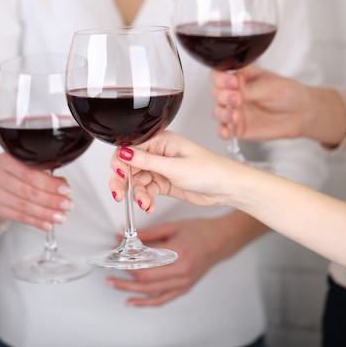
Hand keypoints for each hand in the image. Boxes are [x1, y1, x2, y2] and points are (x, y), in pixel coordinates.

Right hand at [0, 152, 73, 229]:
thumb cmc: (15, 172)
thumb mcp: (29, 166)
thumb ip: (45, 173)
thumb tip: (63, 185)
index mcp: (6, 159)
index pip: (30, 173)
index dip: (50, 184)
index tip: (66, 191)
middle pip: (27, 191)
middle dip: (51, 200)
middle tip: (67, 206)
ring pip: (23, 206)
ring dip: (45, 213)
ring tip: (60, 217)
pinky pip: (17, 217)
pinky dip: (35, 222)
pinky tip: (47, 224)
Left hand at [105, 218, 227, 306]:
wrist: (220, 241)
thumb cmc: (199, 231)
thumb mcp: (172, 227)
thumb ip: (148, 234)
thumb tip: (124, 236)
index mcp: (179, 252)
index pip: (146, 261)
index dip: (127, 260)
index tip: (115, 256)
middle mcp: (182, 271)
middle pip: (146, 279)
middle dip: (124, 277)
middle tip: (108, 272)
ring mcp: (184, 282)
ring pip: (151, 291)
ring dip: (129, 289)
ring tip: (113, 284)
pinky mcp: (184, 288)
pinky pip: (162, 299)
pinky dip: (145, 302)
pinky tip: (132, 301)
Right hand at [110, 131, 244, 213]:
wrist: (228, 188)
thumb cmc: (210, 170)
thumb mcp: (175, 167)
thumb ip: (147, 161)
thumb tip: (124, 153)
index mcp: (161, 140)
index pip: (130, 147)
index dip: (120, 161)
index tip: (117, 175)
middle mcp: (158, 153)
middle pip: (129, 166)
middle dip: (123, 182)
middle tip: (119, 195)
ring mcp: (161, 168)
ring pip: (137, 181)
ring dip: (138, 194)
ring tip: (146, 204)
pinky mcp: (164, 182)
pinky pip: (147, 191)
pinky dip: (146, 200)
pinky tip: (150, 206)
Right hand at [210, 66, 309, 140]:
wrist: (300, 114)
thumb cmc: (288, 94)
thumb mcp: (270, 86)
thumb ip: (250, 89)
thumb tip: (234, 89)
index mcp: (240, 77)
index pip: (220, 75)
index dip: (222, 79)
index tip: (233, 83)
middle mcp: (234, 93)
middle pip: (216, 93)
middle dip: (224, 96)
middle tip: (237, 98)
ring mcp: (234, 111)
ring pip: (217, 111)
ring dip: (223, 113)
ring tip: (235, 115)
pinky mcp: (238, 127)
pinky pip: (224, 130)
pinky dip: (222, 131)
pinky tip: (227, 131)